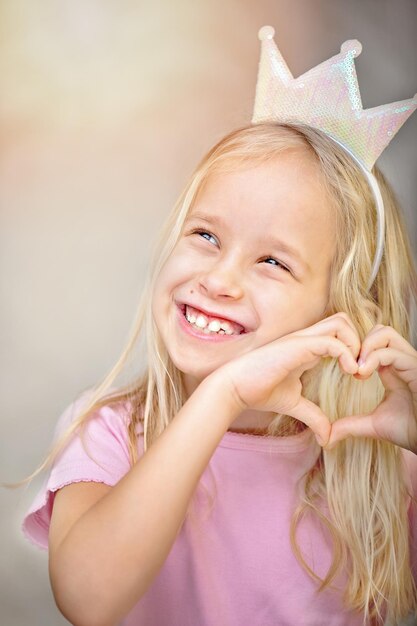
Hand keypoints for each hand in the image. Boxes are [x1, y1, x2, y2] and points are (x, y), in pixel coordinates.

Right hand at [218, 312, 360, 446]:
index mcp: (306, 348)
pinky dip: (347, 353)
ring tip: (356, 369)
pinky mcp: (298, 345)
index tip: (357, 374)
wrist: (233, 389)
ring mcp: (302, 339)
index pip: (338, 333)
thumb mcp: (294, 404)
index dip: (353, 348)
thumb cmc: (257, 391)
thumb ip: (313, 415)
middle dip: (360, 341)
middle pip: (343, 320)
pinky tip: (349, 372)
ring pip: (341, 323)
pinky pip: (332, 341)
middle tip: (361, 368)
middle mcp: (306, 338)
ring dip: (356, 344)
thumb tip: (327, 437)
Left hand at [324, 324, 416, 454]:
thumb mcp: (374, 425)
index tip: (347, 370)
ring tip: (357, 369)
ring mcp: (411, 362)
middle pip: (379, 330)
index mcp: (393, 369)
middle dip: (359, 342)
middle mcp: (402, 361)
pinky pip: (393, 352)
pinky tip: (363, 373)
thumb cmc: (411, 431)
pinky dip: (374, 358)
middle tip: (350, 365)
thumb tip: (328, 436)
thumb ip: (351, 424)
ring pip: (385, 333)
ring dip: (365, 347)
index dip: (355, 350)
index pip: (374, 342)